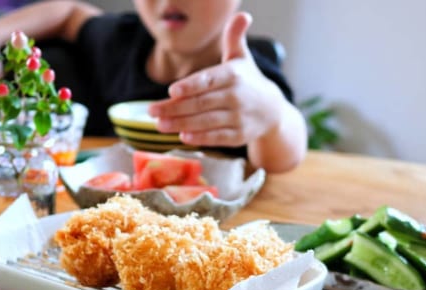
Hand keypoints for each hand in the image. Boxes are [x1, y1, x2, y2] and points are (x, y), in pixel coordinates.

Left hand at [148, 12, 285, 147]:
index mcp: (233, 75)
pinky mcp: (239, 136)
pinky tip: (182, 137)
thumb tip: (241, 16)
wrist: (272, 111)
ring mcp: (239, 118)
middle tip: (152, 110)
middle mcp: (237, 97)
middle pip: (201, 103)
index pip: (209, 80)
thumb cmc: (248, 81)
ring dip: (181, 124)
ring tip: (160, 125)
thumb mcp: (242, 58)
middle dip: (175, 108)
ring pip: (206, 122)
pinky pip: (217, 138)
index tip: (172, 90)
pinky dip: (200, 138)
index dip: (190, 86)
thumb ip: (234, 38)